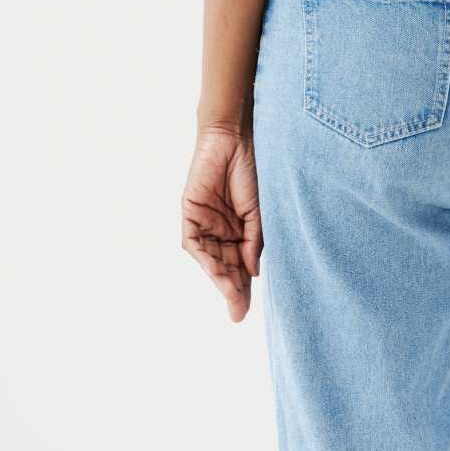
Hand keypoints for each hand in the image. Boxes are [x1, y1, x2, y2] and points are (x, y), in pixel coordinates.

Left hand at [181, 125, 262, 321]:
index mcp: (239, 231)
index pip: (240, 267)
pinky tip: (216, 271)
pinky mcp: (190, 212)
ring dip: (219, 278)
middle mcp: (220, 231)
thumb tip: (252, 273)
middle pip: (224, 267)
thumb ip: (254, 242)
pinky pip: (194, 242)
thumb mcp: (259, 212)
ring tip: (230, 296)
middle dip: (231, 290)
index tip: (244, 312)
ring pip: (210, 259)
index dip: (242, 289)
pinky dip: (205, 258)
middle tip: (238, 312)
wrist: (237, 138)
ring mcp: (205, 222)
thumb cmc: (252, 170)